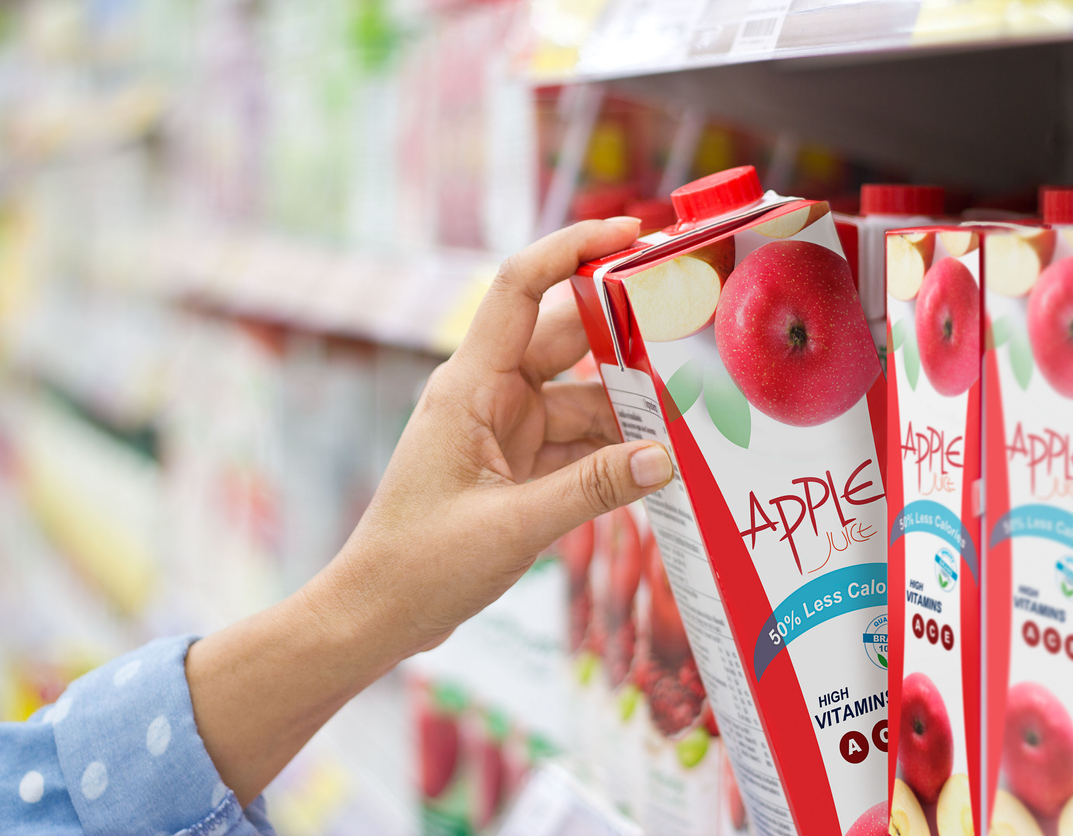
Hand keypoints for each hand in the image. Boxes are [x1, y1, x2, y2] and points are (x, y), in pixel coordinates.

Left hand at [332, 216, 674, 652]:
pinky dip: (615, 452)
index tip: (630, 234)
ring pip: (582, 399)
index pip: (520, 288)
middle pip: (568, 341)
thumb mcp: (513, 527)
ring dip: (630, 410)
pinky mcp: (516, 466)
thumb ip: (594, 490)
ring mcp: (505, 430)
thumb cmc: (420, 565)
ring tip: (695, 419)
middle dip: (629, 336)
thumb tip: (667, 457)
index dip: (572, 249)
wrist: (376, 613)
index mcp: (470, 386)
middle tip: (696, 330)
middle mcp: (489, 395)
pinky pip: (577, 443)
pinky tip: (659, 465)